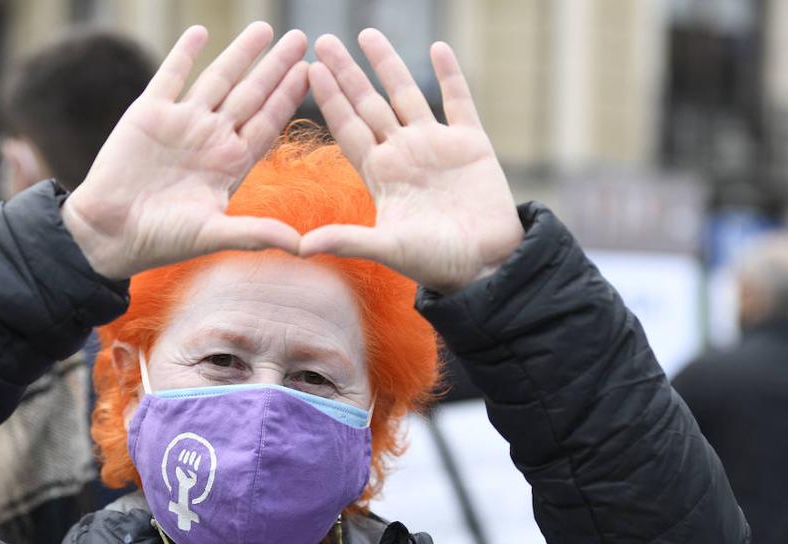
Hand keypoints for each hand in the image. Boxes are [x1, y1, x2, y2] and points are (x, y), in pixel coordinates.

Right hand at [62, 23, 309, 279]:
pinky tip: (200, 33)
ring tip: (264, 28)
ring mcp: (181, 123)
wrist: (109, 233)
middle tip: (300, 39)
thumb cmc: (161, 240)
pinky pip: (171, 76)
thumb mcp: (212, 236)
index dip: (288, 98)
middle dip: (275, 67)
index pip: (267, 123)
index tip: (311, 74)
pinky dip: (185, 54)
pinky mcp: (149, 114)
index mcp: (230, 164)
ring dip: (240, 53)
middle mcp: (210, 138)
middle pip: (251, 94)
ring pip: (218, 79)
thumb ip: (256, 234)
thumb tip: (302, 247)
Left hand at [301, 31, 523, 293]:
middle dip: (347, 73)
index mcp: (381, 174)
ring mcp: (436, 145)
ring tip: (367, 34)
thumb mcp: (388, 249)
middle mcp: (403, 154)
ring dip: (388, 64)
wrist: (488, 266)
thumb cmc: (437, 262)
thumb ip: (347, 241)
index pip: (348, 128)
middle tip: (323, 41)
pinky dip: (451, 75)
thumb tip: (299, 248)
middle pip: (369, 104)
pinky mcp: (471, 144)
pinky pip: (459, 102)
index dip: (330, 100)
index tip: (309, 71)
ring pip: (407, 94)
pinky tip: (440, 48)